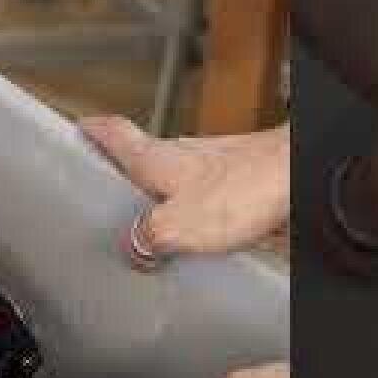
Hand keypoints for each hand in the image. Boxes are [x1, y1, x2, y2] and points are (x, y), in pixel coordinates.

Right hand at [79, 116, 288, 261]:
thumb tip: (131, 249)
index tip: (79, 128)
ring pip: (178, 174)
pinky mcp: (242, 177)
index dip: (93, 130)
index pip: (115, 132)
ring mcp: (215, 162)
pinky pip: (209, 192)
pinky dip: (199, 206)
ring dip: (165, 191)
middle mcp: (184, 153)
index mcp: (156, 158)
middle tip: (112, 188)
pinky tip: (204, 230)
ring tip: (155, 218)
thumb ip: (146, 238)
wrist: (298, 176)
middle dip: (127, 169)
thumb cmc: (244, 190)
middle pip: (145, 153)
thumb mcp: (176, 226)